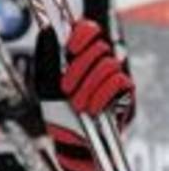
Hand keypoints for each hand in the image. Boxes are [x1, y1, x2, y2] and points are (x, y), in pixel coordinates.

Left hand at [35, 20, 134, 170]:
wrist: (71, 141)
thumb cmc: (57, 110)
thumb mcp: (45, 83)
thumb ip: (47, 56)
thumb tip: (47, 29)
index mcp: (79, 55)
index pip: (88, 29)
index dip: (82, 33)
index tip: (71, 47)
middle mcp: (99, 62)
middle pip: (98, 47)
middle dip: (78, 68)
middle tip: (65, 88)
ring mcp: (113, 75)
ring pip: (108, 65)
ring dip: (88, 86)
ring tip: (76, 104)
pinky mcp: (125, 92)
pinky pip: (119, 82)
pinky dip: (102, 95)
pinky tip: (92, 108)